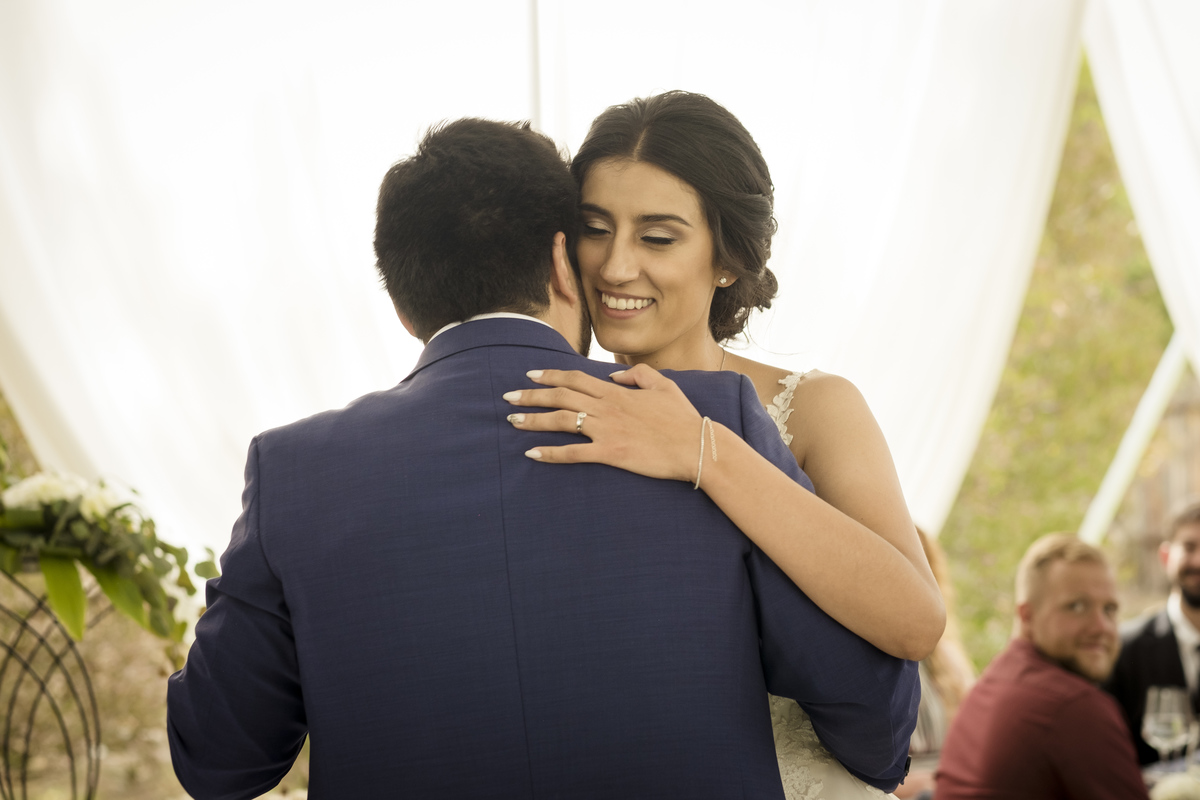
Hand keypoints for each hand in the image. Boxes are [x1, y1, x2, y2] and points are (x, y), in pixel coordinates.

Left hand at [503, 364, 703, 482]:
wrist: (697, 446)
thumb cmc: (683, 418)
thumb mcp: (664, 385)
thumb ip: (637, 374)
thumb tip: (614, 376)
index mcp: (617, 391)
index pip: (575, 378)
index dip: (550, 375)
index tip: (531, 375)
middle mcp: (607, 407)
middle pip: (560, 396)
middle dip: (531, 396)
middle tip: (508, 397)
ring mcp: (607, 430)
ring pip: (561, 420)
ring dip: (533, 420)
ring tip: (513, 421)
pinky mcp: (610, 452)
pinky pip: (574, 453)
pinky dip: (551, 453)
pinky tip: (532, 454)